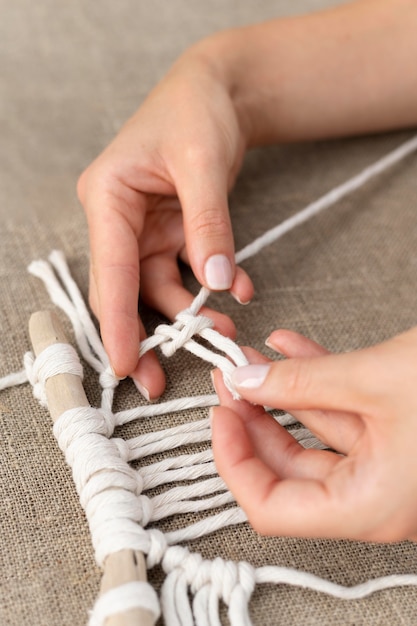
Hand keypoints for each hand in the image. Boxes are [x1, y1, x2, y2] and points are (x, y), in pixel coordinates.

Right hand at [77, 45, 253, 394]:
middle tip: (159, 381)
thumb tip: (216, 282)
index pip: (110, 269)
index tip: (125, 365)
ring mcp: (144, 228)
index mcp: (108, 197)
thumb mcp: (203, 163)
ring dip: (191, 313)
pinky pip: (187, 271)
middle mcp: (118, 219)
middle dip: (146, 333)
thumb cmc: (196, 110)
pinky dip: (211, 285)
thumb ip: (207, 223)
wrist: (218, 91)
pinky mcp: (171, 232)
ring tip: (227, 332)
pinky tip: (241, 291)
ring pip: (158, 287)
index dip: (117, 322)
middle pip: (126, 289)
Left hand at [211, 327, 416, 541]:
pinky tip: (291, 350)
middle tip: (230, 376)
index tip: (220, 413)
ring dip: (281, 393)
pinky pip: (343, 419)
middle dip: (252, 418)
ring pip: (313, 439)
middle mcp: (374, 498)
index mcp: (368, 506)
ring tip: (252, 357)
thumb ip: (302, 382)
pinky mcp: (394, 442)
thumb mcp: (374, 379)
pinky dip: (317, 385)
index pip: (272, 507)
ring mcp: (385, 470)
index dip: (234, 461)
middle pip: (287, 470)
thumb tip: (245, 380)